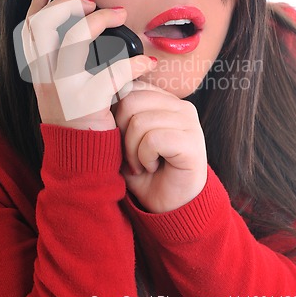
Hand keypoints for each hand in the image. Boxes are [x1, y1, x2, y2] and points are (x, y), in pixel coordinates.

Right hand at [22, 0, 156, 130]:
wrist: (79, 156)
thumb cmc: (76, 119)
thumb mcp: (58, 89)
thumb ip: (61, 63)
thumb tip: (79, 31)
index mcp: (39, 71)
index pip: (29, 29)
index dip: (38, 3)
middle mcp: (46, 77)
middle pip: (45, 26)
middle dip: (68, 5)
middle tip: (92, 3)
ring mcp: (65, 89)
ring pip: (75, 39)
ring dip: (101, 20)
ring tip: (120, 15)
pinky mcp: (88, 102)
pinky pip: (113, 73)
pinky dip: (134, 63)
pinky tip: (146, 62)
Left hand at [115, 81, 206, 212]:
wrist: (171, 207)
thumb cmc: (146, 172)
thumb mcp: (127, 139)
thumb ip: (120, 115)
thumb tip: (103, 96)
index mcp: (166, 101)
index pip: (131, 88)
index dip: (117, 115)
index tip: (124, 140)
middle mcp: (181, 106)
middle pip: (131, 101)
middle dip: (122, 133)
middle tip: (132, 155)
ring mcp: (189, 123)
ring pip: (140, 122)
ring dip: (133, 150)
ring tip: (143, 164)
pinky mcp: (192, 142)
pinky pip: (153, 140)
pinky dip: (144, 158)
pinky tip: (152, 167)